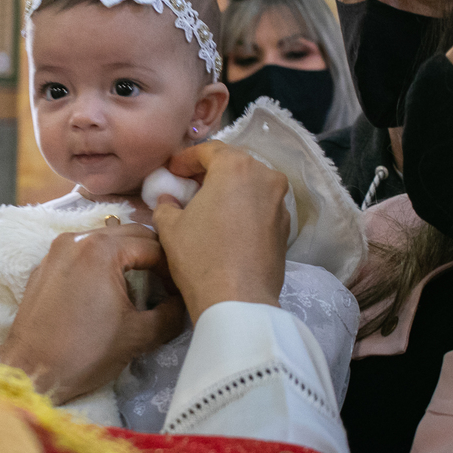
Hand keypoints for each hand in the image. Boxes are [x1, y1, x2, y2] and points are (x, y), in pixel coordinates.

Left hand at [0, 223, 184, 404]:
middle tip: (165, 284)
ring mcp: (56, 250)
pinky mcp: (44, 266)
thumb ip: (170, 314)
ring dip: (126, 257)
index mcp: (101, 249)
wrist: (30, 371)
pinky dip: (100, 264)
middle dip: (152, 256)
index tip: (180, 290)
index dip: (172, 269)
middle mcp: (76, 238)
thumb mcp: (138, 335)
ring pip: (104, 241)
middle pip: (129, 235)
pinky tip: (108, 290)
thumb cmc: (83, 352)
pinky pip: (82, 254)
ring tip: (140, 285)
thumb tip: (182, 304)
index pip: (152, 246)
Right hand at [153, 141, 288, 321]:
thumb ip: (166, 204)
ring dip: (229, 191)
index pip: (209, 151)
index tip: (171, 171)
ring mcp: (280, 203)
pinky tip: (228, 226)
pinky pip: (261, 207)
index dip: (186, 159)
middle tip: (188, 186)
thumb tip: (168, 199)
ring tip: (208, 207)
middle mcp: (265, 177)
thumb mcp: (170, 227)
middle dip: (210, 173)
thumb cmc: (200, 256)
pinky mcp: (286, 227)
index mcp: (236, 167)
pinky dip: (244, 209)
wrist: (238, 301)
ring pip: (251, 186)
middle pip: (234, 165)